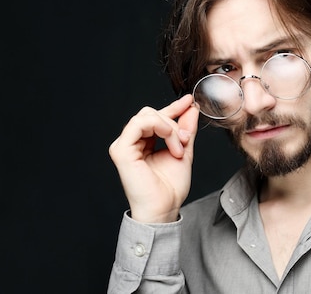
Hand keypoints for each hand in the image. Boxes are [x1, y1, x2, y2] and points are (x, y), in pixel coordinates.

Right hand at [109, 94, 198, 222]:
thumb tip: (190, 108)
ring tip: (179, 147)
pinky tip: (172, 143)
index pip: (156, 117)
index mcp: (143, 142)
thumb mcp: (183, 151)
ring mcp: (124, 145)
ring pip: (146, 115)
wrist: (164, 209)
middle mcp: (131, 142)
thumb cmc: (170, 188)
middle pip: (151, 113)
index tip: (188, 102)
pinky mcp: (121, 150)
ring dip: (169, 128)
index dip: (173, 108)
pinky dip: (160, 127)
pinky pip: (139, 124)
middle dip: (173, 122)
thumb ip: (185, 130)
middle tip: (186, 140)